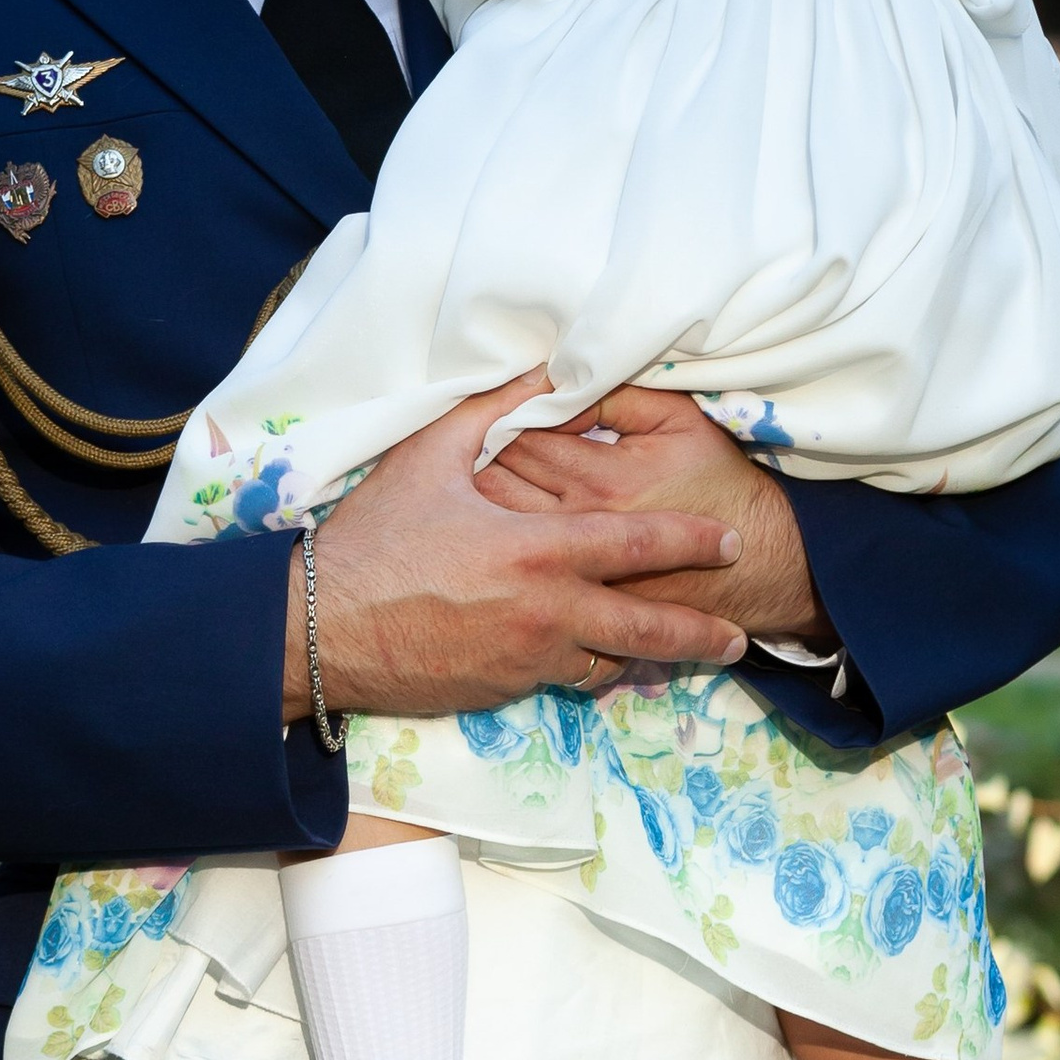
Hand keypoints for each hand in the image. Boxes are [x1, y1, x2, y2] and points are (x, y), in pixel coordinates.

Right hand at [287, 376, 750, 726]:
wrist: (319, 631)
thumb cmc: (373, 539)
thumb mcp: (430, 457)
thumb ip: (494, 411)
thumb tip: (541, 368)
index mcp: (537, 551)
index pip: (638, 547)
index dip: (691, 544)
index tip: (729, 542)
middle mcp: (545, 613)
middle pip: (647, 630)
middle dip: (701, 634)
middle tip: (740, 638)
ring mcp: (526, 660)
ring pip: (609, 665)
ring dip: (646, 659)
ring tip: (679, 656)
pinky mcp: (501, 692)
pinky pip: (563, 682)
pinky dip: (588, 671)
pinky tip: (598, 664)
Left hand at [484, 383, 825, 645]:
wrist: (755, 563)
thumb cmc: (716, 481)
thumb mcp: (680, 420)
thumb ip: (617, 395)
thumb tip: (559, 382)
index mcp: (602, 481)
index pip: (520, 438)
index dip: (501, 414)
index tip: (503, 406)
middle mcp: (579, 531)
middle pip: (494, 485)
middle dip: (474, 457)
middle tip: (471, 440)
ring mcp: (573, 573)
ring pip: (495, 530)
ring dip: (474, 501)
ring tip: (470, 481)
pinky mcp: (575, 601)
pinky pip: (519, 570)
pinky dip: (495, 546)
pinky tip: (493, 530)